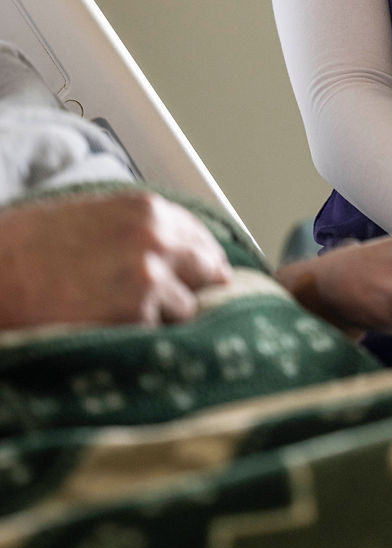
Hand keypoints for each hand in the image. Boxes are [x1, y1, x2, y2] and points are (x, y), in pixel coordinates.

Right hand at [0, 192, 232, 328]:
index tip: (201, 278)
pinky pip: (159, 336)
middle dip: (193, 289)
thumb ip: (140, 230)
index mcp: (146, 208)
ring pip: (186, 309)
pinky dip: (140, 339)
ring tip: (122, 318)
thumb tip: (181, 253)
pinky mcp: (137, 315)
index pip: (202, 237)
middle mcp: (157, 237)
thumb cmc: (28, 247)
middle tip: (169, 305)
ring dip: (164, 318)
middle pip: (208, 271)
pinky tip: (109, 331)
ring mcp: (151, 276)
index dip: (200, 262)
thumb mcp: (92, 218)